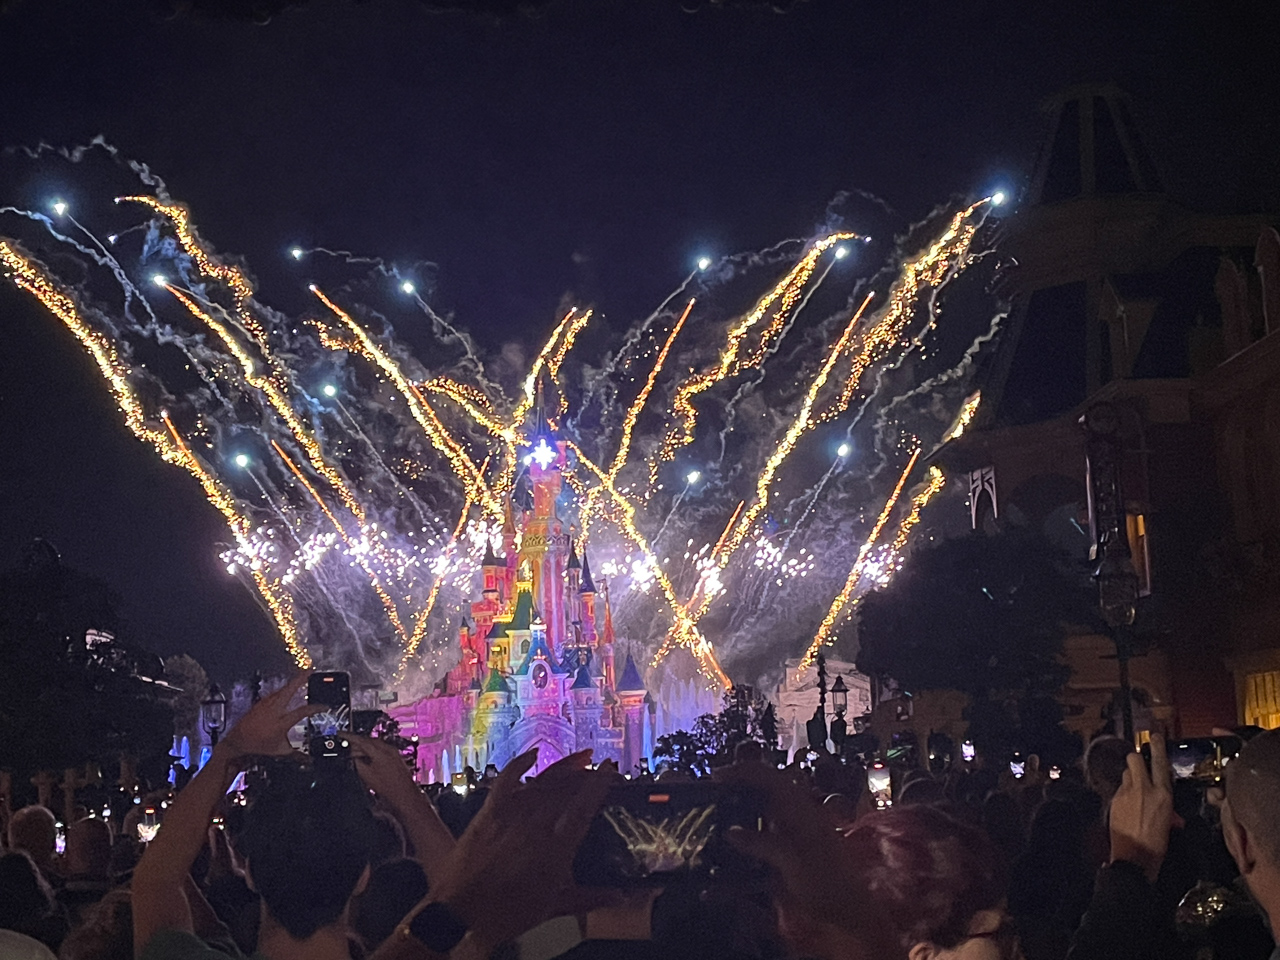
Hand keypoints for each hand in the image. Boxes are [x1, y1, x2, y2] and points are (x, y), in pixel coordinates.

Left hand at [219, 672, 316, 760]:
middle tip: (310, 671)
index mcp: (282, 722)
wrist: (238, 741)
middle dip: (301, 679)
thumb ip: (295, 753)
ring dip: (292, 683)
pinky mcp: (260, 703)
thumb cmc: (257, 746)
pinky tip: (285, 691)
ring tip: (301, 679)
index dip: (316, 708)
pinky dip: (283, 690)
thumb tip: (306, 757)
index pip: (303, 711)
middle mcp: (274, 710)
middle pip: (290, 689)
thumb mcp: (279, 751)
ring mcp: (266, 705)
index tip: (324, 707)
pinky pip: (275, 693)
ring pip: (282, 689)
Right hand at [350, 735, 419, 805]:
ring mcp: (394, 753)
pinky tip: (367, 760)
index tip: (341, 734)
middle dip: (356, 743)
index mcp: (380, 751)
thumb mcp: (366, 775)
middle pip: (369, 741)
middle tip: (346, 746)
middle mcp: (388, 749)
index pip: (361, 740)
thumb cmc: (388, 788)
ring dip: (364, 749)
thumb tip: (353, 757)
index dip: (349, 737)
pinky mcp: (396, 758)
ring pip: (375, 746)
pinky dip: (372, 753)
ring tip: (355, 755)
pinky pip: (382, 751)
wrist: (404, 795)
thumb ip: (357, 763)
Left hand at [423, 749, 614, 949]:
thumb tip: (617, 897)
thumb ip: (587, 899)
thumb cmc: (505, 914)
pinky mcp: (489, 813)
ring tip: (580, 759)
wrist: (460, 915)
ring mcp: (510, 816)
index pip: (582, 807)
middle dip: (585, 776)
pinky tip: (533, 754)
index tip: (609, 769)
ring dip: (563, 768)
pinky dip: (520, 764)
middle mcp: (535, 826)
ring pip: (542, 783)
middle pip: (565, 790)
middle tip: (598, 770)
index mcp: (554, 849)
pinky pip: (506, 781)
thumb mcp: (551, 908)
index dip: (598, 784)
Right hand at [716, 762, 850, 916]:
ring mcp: (791, 833)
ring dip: (739, 811)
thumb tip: (730, 832)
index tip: (716, 775)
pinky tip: (730, 850)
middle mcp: (795, 815)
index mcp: (799, 808)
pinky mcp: (787, 852)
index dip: (742, 771)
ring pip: (761, 812)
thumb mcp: (792, 860)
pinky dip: (745, 838)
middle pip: (762, 790)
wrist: (847, 910)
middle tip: (710, 794)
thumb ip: (761, 843)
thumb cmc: (825, 881)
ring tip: (715, 816)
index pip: (768, 777)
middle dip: (737, 787)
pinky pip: (762, 837)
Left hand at [1109, 736, 1174, 882]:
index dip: (1157, 747)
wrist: (1134, 859)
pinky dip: (1124, 793)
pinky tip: (1127, 806)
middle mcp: (1144, 789)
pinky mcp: (1114, 800)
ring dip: (1130, 778)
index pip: (1160, 763)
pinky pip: (1119, 789)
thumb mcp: (1168, 824)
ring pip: (1126, 773)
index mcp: (1163, 795)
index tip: (1156, 735)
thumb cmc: (1156, 844)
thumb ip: (1168, 810)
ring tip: (1136, 791)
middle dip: (1137, 759)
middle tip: (1140, 766)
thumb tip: (1171, 812)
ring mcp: (1126, 793)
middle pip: (1134, 758)